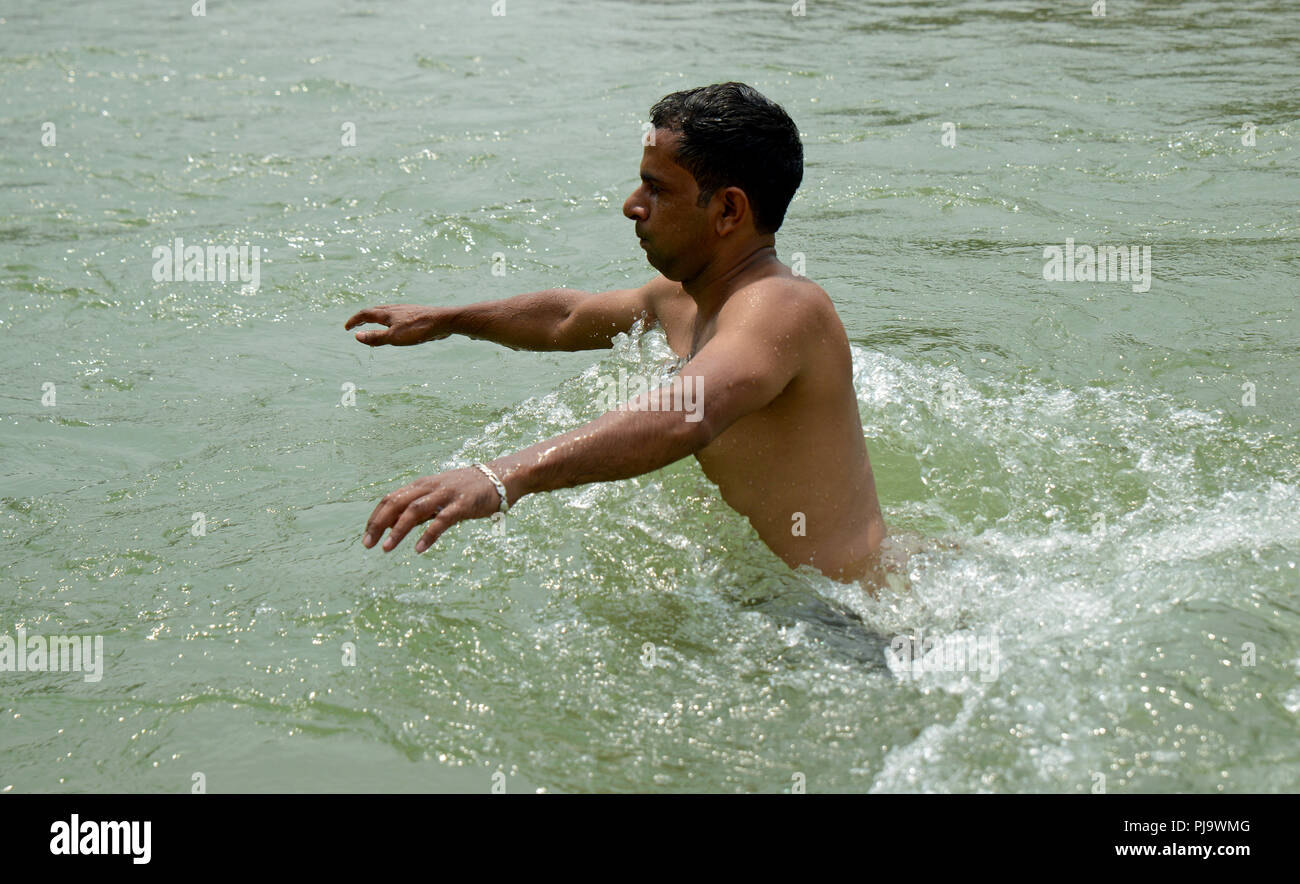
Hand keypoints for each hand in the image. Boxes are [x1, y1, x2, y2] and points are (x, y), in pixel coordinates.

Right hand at [344, 304, 450, 345]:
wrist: (443, 321)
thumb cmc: (418, 329)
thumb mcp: (394, 337)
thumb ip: (375, 337)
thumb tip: (357, 336)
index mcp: (387, 313)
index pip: (365, 314)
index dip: (354, 321)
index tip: (347, 328)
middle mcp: (395, 309)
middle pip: (375, 311)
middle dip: (364, 317)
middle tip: (357, 324)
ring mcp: (406, 311)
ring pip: (386, 312)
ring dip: (376, 318)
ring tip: (374, 324)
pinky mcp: (415, 315)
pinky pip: (397, 316)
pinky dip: (389, 321)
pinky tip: (397, 326)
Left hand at [361, 467, 501, 552]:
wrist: (499, 478)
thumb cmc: (466, 490)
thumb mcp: (438, 497)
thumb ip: (418, 510)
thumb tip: (393, 526)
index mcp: (422, 485)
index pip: (390, 499)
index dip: (375, 517)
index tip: (367, 536)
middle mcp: (430, 487)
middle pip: (397, 503)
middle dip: (379, 524)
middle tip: (368, 544)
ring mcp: (446, 494)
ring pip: (415, 510)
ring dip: (398, 530)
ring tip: (386, 548)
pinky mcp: (462, 504)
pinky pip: (442, 520)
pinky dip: (428, 534)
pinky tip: (419, 548)